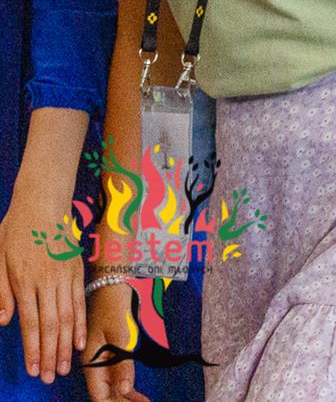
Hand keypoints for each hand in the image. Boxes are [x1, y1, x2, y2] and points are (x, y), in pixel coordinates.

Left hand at [0, 195, 84, 383]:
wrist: (43, 203)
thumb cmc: (15, 230)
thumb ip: (0, 292)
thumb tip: (3, 321)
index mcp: (25, 280)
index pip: (31, 323)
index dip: (33, 349)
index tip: (34, 369)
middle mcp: (48, 281)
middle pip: (52, 324)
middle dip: (51, 354)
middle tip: (51, 377)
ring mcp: (66, 275)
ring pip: (68, 316)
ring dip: (66, 344)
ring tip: (65, 366)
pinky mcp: (77, 270)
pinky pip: (81, 301)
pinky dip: (81, 322)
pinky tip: (80, 340)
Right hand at [82, 283, 144, 401]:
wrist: (112, 280)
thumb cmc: (114, 304)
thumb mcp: (120, 333)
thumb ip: (122, 363)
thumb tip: (124, 391)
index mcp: (91, 361)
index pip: (99, 395)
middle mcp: (94, 362)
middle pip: (105, 392)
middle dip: (123, 401)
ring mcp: (102, 356)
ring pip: (111, 384)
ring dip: (125, 395)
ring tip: (144, 401)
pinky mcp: (110, 349)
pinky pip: (115, 373)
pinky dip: (126, 383)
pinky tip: (135, 390)